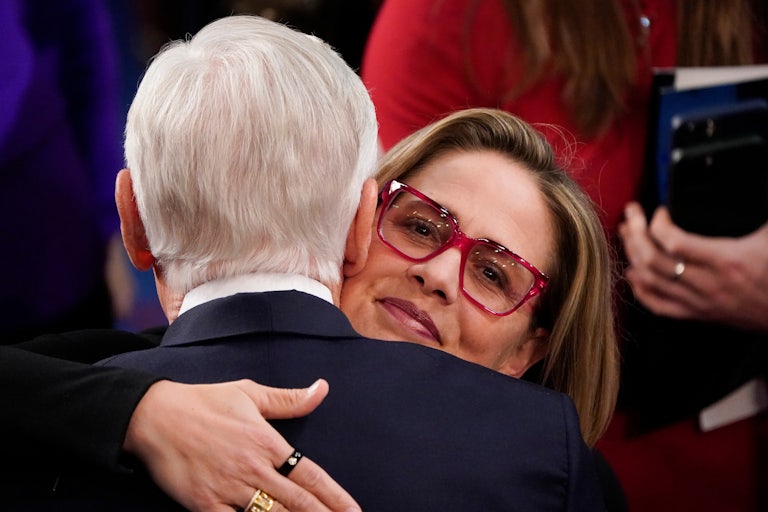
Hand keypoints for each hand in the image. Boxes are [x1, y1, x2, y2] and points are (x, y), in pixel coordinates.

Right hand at [124, 378, 360, 511]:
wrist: (154, 416)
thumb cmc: (205, 402)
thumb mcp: (249, 393)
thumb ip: (288, 400)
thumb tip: (322, 389)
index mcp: (267, 442)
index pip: (311, 475)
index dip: (335, 496)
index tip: (353, 510)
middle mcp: (252, 468)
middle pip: (297, 502)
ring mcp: (228, 489)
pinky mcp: (204, 505)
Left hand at [620, 201, 767, 330]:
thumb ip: (760, 206)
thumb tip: (756, 175)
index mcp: (727, 260)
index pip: (675, 242)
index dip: (658, 223)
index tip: (660, 211)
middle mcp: (708, 283)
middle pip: (653, 260)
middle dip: (634, 234)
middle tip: (630, 215)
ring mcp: (699, 302)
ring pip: (650, 281)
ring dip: (632, 257)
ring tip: (626, 236)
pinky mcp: (697, 314)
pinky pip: (658, 306)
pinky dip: (639, 289)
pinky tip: (632, 273)